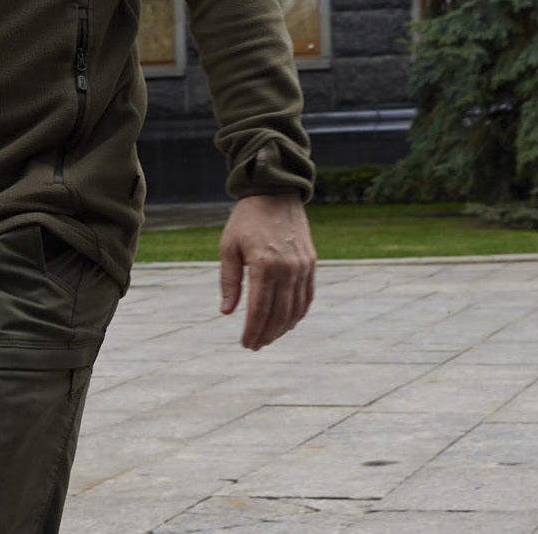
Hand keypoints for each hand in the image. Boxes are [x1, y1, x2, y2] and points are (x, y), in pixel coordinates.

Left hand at [218, 193, 316, 349]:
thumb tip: (227, 312)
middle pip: (279, 314)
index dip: (253, 331)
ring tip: (269, 337)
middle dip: (267, 334)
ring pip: (296, 309)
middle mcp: (287, 268)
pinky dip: (299, 313)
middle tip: (255, 345)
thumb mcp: (229, 246)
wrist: (276, 192)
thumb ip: (229, 280)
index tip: (245, 343)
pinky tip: (288, 322)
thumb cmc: (247, 219)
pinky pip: (307, 296)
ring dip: (283, 328)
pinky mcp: (311, 262)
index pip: (260, 310)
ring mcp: (302, 266)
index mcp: (264, 265)